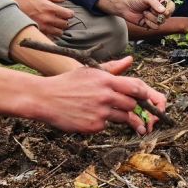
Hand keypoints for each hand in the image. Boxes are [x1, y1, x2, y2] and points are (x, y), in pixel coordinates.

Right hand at [7, 0, 74, 36]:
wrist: (8, 8)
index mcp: (49, 7)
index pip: (68, 14)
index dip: (69, 13)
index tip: (67, 12)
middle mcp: (48, 19)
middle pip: (65, 25)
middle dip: (65, 21)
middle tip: (60, 18)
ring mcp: (43, 27)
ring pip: (59, 33)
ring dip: (59, 29)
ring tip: (55, 24)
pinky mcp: (38, 32)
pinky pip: (50, 38)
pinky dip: (52, 35)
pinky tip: (48, 30)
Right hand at [40, 57, 166, 135]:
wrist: (44, 98)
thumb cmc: (68, 83)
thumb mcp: (89, 71)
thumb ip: (112, 68)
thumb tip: (130, 60)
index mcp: (105, 80)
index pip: (136, 87)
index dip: (143, 94)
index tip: (143, 97)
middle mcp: (105, 95)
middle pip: (132, 104)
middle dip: (130, 106)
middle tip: (122, 106)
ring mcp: (100, 112)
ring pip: (123, 117)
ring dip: (119, 117)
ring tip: (104, 111)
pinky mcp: (94, 125)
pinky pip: (106, 126)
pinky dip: (101, 123)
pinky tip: (88, 116)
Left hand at [100, 0, 172, 28]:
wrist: (125, 7)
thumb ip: (155, 3)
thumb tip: (164, 11)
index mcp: (161, 2)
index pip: (171, 7)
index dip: (169, 10)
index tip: (165, 10)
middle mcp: (160, 11)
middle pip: (167, 16)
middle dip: (157, 13)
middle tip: (149, 9)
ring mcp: (156, 18)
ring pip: (160, 22)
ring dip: (151, 18)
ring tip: (144, 12)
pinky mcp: (150, 25)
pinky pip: (155, 27)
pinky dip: (149, 23)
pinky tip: (143, 18)